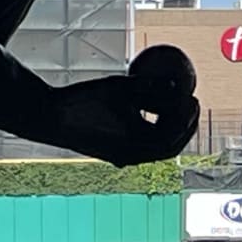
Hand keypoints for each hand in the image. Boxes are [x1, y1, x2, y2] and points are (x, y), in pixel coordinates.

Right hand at [35, 74, 199, 166]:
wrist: (48, 118)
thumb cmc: (81, 100)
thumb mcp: (118, 88)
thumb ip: (149, 87)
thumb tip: (178, 84)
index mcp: (133, 148)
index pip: (171, 139)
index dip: (187, 120)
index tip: (194, 98)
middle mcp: (130, 158)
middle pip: (168, 147)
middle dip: (185, 127)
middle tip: (193, 102)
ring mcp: (121, 157)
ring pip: (154, 146)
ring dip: (169, 127)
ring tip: (176, 102)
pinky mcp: (113, 151)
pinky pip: (140, 142)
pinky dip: (152, 127)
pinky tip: (152, 107)